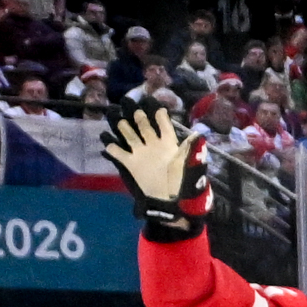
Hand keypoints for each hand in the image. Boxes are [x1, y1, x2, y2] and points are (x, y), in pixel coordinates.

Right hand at [100, 106, 197, 231]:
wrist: (169, 199)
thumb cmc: (182, 181)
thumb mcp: (188, 164)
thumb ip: (190, 149)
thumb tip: (199, 134)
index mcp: (169, 145)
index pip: (165, 127)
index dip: (162, 118)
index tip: (159, 108)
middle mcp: (154, 146)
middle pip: (145, 128)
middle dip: (140, 118)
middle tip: (133, 107)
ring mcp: (141, 154)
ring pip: (131, 137)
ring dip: (124, 128)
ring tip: (118, 118)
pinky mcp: (131, 164)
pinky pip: (119, 153)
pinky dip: (113, 147)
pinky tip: (107, 141)